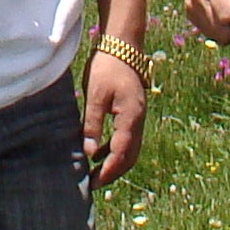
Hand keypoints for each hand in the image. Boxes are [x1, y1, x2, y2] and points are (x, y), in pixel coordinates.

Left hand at [81, 49, 145, 188]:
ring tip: (94, 172)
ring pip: (130, 148)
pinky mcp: (133, 112)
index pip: (121, 153)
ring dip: (114, 162)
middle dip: (113, 171)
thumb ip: (93, 125)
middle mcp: (139, 120)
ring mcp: (138, 116)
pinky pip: (127, 138)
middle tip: (94, 183)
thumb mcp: (94, 96)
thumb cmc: (106, 68)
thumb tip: (90, 152)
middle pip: (129, 156)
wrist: (122, 46)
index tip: (94, 183)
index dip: (108, 170)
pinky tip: (99, 151)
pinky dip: (115, 149)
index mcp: (131, 118)